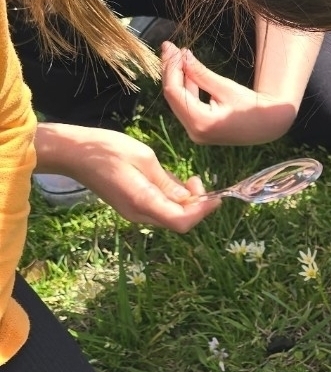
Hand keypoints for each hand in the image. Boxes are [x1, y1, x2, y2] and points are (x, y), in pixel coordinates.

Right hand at [35, 124, 219, 231]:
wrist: (74, 153)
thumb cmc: (107, 150)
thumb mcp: (145, 159)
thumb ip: (168, 182)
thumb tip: (190, 199)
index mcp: (142, 202)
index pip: (181, 221)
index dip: (203, 212)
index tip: (215, 195)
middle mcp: (138, 213)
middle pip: (178, 220)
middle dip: (197, 206)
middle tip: (198, 180)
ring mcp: (133, 212)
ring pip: (170, 215)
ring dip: (186, 202)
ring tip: (188, 179)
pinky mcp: (131, 205)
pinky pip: (159, 208)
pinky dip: (173, 199)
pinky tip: (174, 180)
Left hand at [161, 41, 297, 144]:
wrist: (270, 125)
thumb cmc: (253, 106)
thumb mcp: (226, 87)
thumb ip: (201, 73)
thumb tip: (182, 56)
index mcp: (200, 122)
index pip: (174, 92)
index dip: (171, 68)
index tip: (172, 48)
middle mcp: (194, 132)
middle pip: (173, 97)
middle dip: (171, 71)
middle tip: (170, 48)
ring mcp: (196, 133)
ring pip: (179, 101)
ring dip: (178, 79)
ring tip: (178, 56)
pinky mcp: (200, 130)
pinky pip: (188, 106)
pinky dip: (188, 89)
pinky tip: (187, 73)